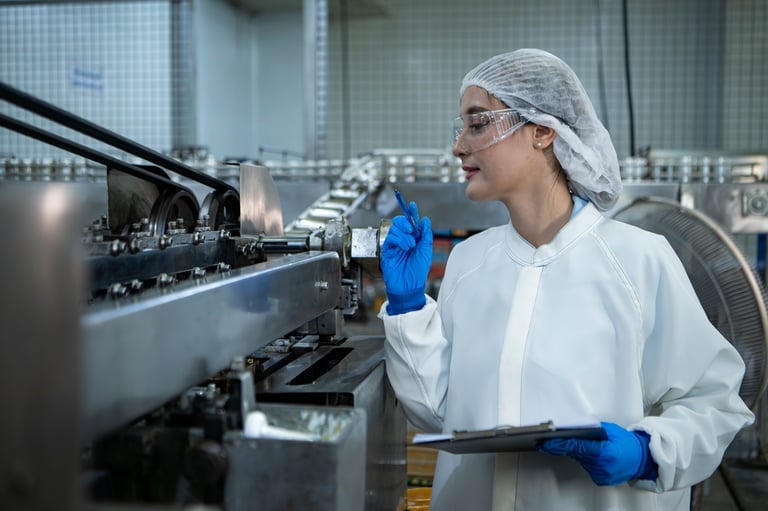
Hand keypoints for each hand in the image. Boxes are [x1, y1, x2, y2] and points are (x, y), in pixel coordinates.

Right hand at [381, 201, 432, 314]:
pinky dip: (399, 240)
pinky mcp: (387, 250)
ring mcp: (395, 245)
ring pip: (394, 229)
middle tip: (412, 231)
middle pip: (400, 222)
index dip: (411, 213)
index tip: (412, 206)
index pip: (411, 222)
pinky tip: (405, 247)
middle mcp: (403, 240)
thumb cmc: (418, 271)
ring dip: (404, 234)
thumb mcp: (426, 250)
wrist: (409, 285)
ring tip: (411, 245)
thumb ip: (425, 235)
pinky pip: (390, 238)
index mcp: (414, 239)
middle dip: (406, 223)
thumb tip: (425, 220)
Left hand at [538, 422, 657, 485]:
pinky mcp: (601, 480)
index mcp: (604, 452)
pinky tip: (588, 454)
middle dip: (562, 447)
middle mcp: (602, 466)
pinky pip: (587, 467)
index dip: (559, 445)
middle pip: (575, 454)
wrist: (642, 458)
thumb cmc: (627, 442)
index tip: (546, 443)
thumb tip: (572, 428)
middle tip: (547, 441)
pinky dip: (585, 460)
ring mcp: (601, 475)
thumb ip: (591, 429)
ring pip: (580, 460)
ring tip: (576, 444)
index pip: (576, 447)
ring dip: (576, 452)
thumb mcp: (609, 430)